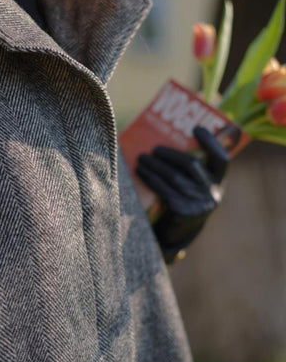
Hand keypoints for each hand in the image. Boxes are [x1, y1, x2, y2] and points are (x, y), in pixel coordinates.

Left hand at [135, 126, 229, 263]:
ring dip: (155, 165)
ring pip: (174, 176)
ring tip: (142, 158)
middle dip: (171, 154)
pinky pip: (164, 190)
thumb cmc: (184, 199)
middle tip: (154, 149)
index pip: (221, 158)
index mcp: (219, 181)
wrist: (178, 232)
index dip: (212, 142)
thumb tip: (169, 139)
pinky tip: (141, 172)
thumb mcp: (194, 185)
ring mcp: (199, 204)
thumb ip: (190, 168)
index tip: (196, 128)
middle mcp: (213, 193)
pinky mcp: (183, 212)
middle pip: (192, 165)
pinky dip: (150, 178)